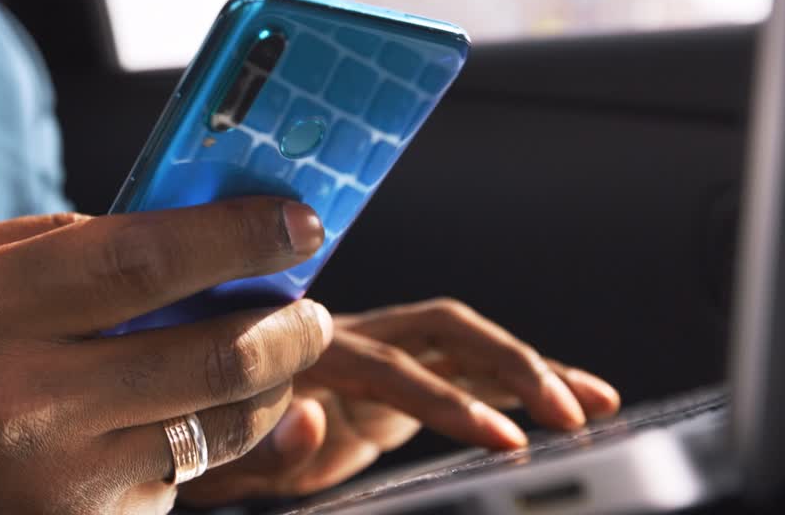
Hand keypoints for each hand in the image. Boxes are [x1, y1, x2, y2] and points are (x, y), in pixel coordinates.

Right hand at [0, 198, 333, 514]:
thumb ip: (44, 236)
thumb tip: (164, 222)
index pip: (141, 259)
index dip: (237, 235)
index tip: (298, 218)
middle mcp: (25, 401)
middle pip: (211, 354)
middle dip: (289, 323)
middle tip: (308, 301)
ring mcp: (61, 483)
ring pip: (219, 427)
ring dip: (272, 385)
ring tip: (276, 354)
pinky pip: (182, 480)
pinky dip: (207, 442)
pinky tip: (189, 416)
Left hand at [179, 298, 620, 504]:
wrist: (185, 402)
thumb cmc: (198, 431)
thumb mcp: (215, 454)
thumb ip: (259, 444)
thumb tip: (305, 420)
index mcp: (306, 357)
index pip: (388, 371)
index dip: (444, 401)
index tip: (499, 437)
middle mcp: (349, 340)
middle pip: (442, 330)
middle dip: (510, 364)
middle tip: (568, 412)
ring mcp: (376, 354)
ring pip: (463, 341)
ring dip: (532, 365)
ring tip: (599, 401)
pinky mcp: (395, 376)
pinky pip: (463, 368)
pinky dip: (515, 382)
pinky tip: (568, 403)